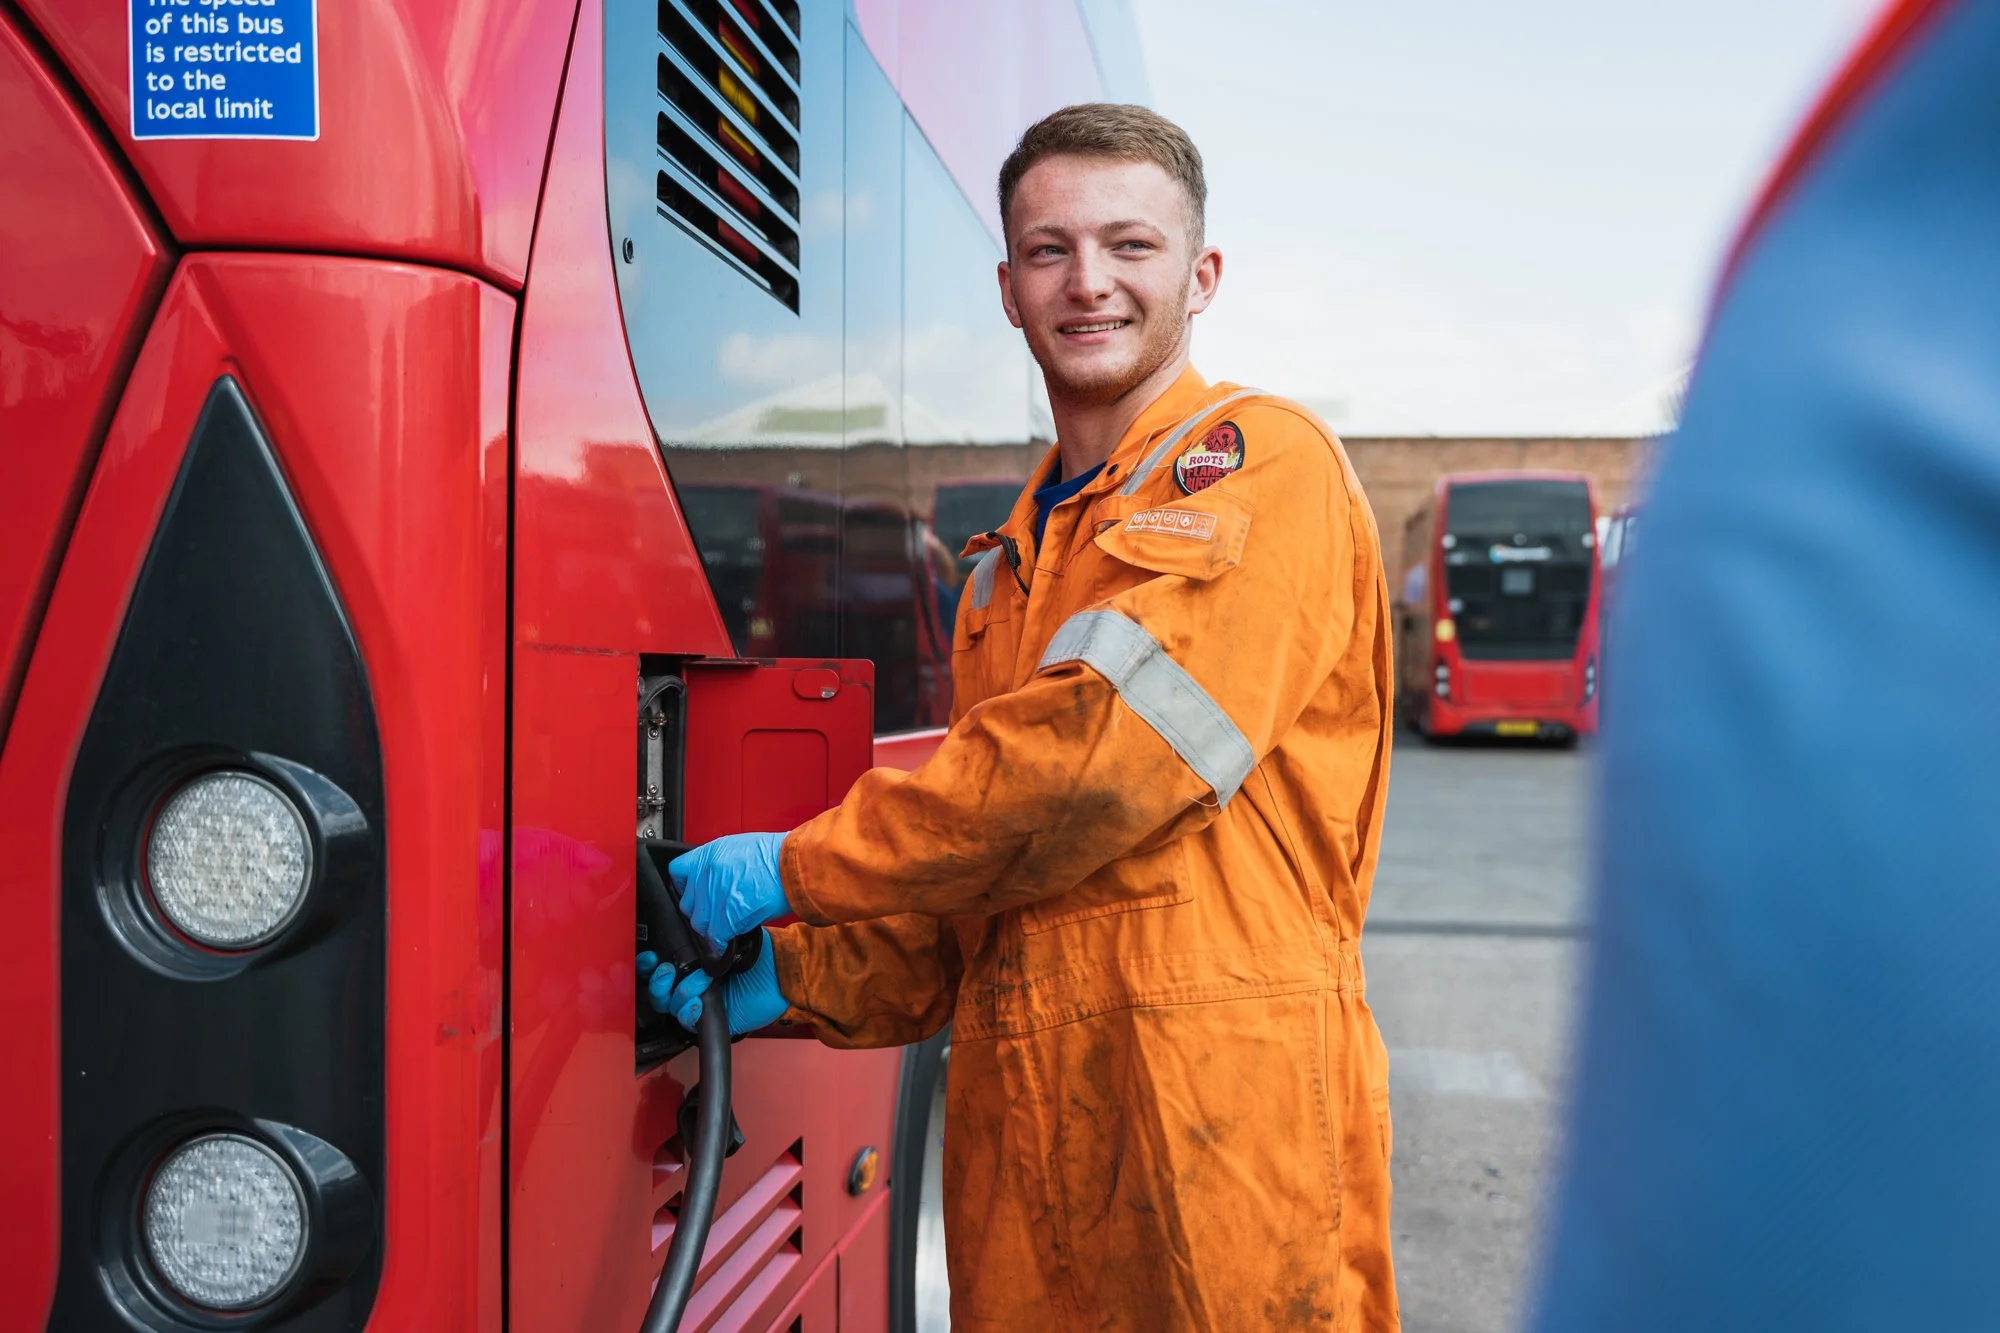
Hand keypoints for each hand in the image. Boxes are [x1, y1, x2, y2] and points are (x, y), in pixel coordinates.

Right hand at [638, 931, 786, 1034]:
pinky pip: (687, 1021)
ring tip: (700, 980)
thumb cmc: (761, 955)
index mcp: (694, 964)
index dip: (649, 965)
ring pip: (670, 1005)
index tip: (650, 956)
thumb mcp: (729, 939)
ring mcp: (700, 1003)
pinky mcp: (710, 1019)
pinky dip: (688, 1011)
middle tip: (666, 971)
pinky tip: (699, 1001)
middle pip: (659, 990)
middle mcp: (693, 984)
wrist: (782, 974)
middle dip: (657, 981)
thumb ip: (704, 938)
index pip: (661, 968)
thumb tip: (683, 930)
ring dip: (680, 992)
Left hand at [669, 832, 788, 953]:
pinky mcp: (724, 918)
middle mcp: (705, 875)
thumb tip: (717, 881)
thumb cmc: (777, 857)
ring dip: (713, 929)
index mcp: (707, 855)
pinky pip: (714, 938)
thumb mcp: (740, 849)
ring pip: (700, 924)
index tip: (695, 894)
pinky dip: (720, 944)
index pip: (677, 873)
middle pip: (688, 905)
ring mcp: (713, 898)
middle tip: (719, 912)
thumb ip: (721, 865)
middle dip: (702, 912)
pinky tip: (729, 941)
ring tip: (729, 925)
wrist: (794, 866)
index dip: (686, 887)